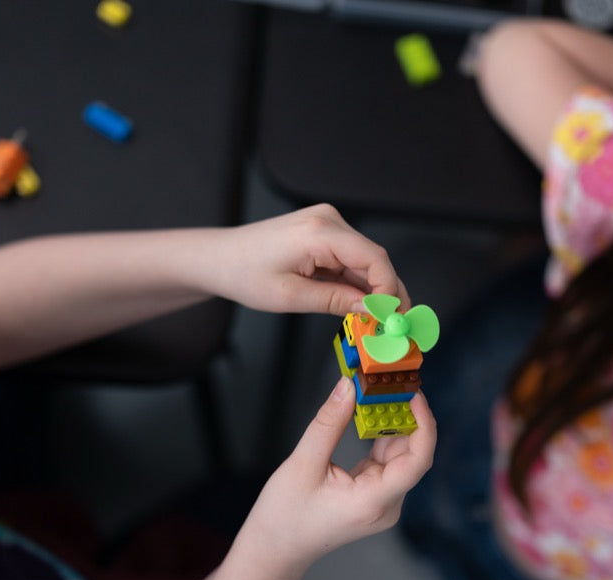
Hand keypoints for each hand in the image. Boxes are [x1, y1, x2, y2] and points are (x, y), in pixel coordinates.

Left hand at [208, 204, 409, 315]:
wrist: (219, 258)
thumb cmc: (244, 273)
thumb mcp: (291, 296)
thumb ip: (336, 301)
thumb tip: (373, 310)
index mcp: (319, 231)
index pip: (374, 258)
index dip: (390, 290)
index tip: (392, 318)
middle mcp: (328, 220)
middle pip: (374, 259)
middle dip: (386, 293)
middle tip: (393, 325)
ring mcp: (327, 223)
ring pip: (365, 261)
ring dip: (372, 290)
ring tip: (375, 321)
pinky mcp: (324, 232)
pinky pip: (350, 259)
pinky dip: (357, 282)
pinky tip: (358, 305)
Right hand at [240, 377, 435, 568]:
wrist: (275, 549)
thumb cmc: (285, 516)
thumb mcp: (304, 464)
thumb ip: (330, 423)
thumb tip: (349, 387)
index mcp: (374, 501)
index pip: (417, 460)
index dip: (423, 424)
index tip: (413, 394)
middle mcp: (386, 504)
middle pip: (411, 455)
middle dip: (404, 417)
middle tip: (390, 383)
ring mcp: (381, 502)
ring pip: (398, 456)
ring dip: (390, 424)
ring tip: (378, 392)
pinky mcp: (372, 496)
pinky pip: (384, 462)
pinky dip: (378, 437)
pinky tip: (369, 414)